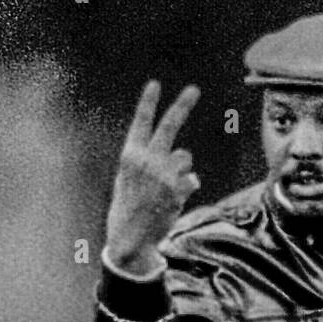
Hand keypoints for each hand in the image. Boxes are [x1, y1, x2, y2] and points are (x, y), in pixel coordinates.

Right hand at [105, 80, 201, 273]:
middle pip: (169, 126)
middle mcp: (146, 161)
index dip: (148, 103)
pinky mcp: (178, 189)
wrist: (131, 237)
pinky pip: (192, 180)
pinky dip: (186, 188)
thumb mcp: (128, 180)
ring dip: (182, 169)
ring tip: (167, 188)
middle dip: (182, 105)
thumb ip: (150, 163)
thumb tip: (185, 159)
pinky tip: (173, 201)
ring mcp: (163, 174)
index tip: (155, 84)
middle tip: (194, 89)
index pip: (141, 123)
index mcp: (130, 156)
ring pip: (185, 158)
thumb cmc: (129, 207)